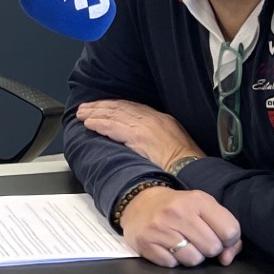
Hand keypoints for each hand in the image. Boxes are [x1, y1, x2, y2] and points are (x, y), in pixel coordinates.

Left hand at [76, 99, 204, 171]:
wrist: (191, 167)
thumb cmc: (185, 161)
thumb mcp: (173, 140)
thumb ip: (156, 134)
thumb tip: (140, 138)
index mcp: (160, 118)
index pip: (131, 107)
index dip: (113, 105)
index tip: (101, 105)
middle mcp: (151, 118)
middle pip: (120, 108)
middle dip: (100, 107)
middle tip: (85, 108)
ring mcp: (144, 126)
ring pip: (113, 115)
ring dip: (95, 114)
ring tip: (82, 115)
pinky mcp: (138, 136)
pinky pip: (113, 127)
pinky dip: (100, 124)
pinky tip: (89, 124)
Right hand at [119, 187, 242, 267]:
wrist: (140, 203)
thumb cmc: (179, 208)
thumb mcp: (205, 209)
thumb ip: (225, 230)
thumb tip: (227, 258)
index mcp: (198, 200)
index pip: (230, 231)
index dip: (229, 240)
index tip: (219, 237)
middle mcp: (178, 212)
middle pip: (212, 248)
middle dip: (209, 249)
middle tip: (198, 241)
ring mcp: (159, 227)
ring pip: (193, 260)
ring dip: (192, 257)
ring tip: (184, 245)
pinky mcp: (146, 242)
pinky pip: (172, 264)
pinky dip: (173, 260)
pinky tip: (168, 248)